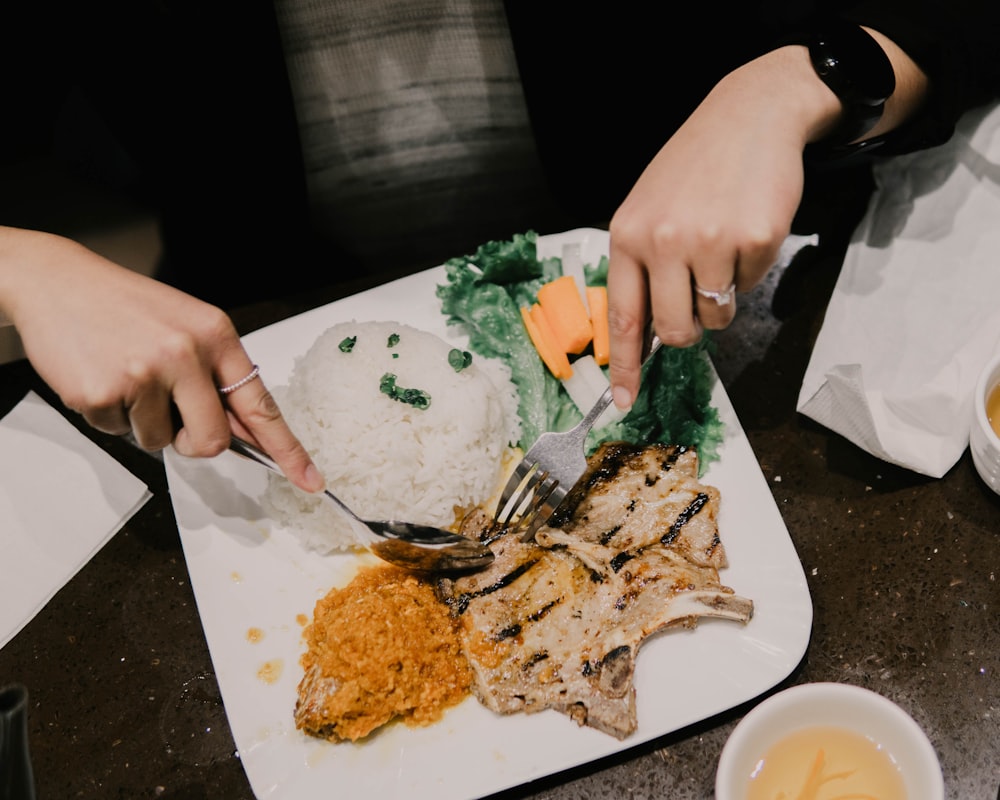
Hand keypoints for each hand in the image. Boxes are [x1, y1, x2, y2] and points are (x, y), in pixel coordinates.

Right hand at [0, 227, 323, 492]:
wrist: (57, 281)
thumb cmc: (127, 308)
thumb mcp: (187, 327)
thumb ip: (216, 376)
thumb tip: (246, 433)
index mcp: (216, 335)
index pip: (261, 404)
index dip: (288, 449)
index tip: (311, 480)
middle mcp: (186, 352)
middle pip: (211, 441)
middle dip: (191, 441)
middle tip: (168, 413)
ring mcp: (145, 373)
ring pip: (160, 442)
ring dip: (143, 423)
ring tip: (126, 378)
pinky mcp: (105, 391)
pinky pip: (118, 433)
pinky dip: (109, 416)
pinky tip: (100, 377)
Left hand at [605, 46, 840, 408]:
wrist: (748, 115)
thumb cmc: (693, 168)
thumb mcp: (648, 208)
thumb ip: (640, 266)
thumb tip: (644, 331)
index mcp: (628, 235)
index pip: (623, 317)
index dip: (625, 366)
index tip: (624, 401)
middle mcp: (663, 241)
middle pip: (676, 330)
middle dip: (689, 330)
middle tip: (699, 301)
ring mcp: (710, 240)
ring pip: (716, 315)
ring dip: (721, 295)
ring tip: (721, 245)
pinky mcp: (754, 238)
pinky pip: (751, 287)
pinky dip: (750, 268)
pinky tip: (744, 228)